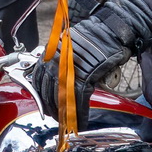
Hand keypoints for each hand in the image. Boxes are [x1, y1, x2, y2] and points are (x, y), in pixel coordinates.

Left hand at [29, 0, 151, 130]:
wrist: (111, 30)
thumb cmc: (94, 37)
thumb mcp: (70, 46)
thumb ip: (61, 62)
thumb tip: (57, 81)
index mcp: (51, 52)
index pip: (40, 80)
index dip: (42, 96)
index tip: (45, 106)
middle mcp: (57, 60)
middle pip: (48, 91)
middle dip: (51, 107)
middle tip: (56, 117)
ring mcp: (70, 69)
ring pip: (62, 97)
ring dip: (64, 112)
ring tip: (67, 121)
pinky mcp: (85, 76)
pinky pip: (78, 99)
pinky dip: (80, 113)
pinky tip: (81, 121)